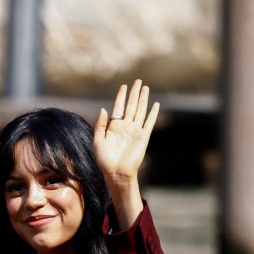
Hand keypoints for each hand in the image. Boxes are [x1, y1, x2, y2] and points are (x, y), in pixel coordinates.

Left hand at [93, 78, 158, 228]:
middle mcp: (125, 127)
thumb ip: (99, 125)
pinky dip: (152, 113)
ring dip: (143, 99)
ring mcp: (135, 131)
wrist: (116, 172)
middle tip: (138, 81)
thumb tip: (104, 109)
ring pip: (140, 111)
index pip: (119, 107)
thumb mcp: (97, 141)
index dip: (121, 96)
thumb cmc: (104, 160)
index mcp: (113, 127)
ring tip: (145, 87)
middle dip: (134, 93)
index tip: (124, 86)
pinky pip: (149, 122)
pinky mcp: (143, 137)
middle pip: (131, 106)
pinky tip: (155, 104)